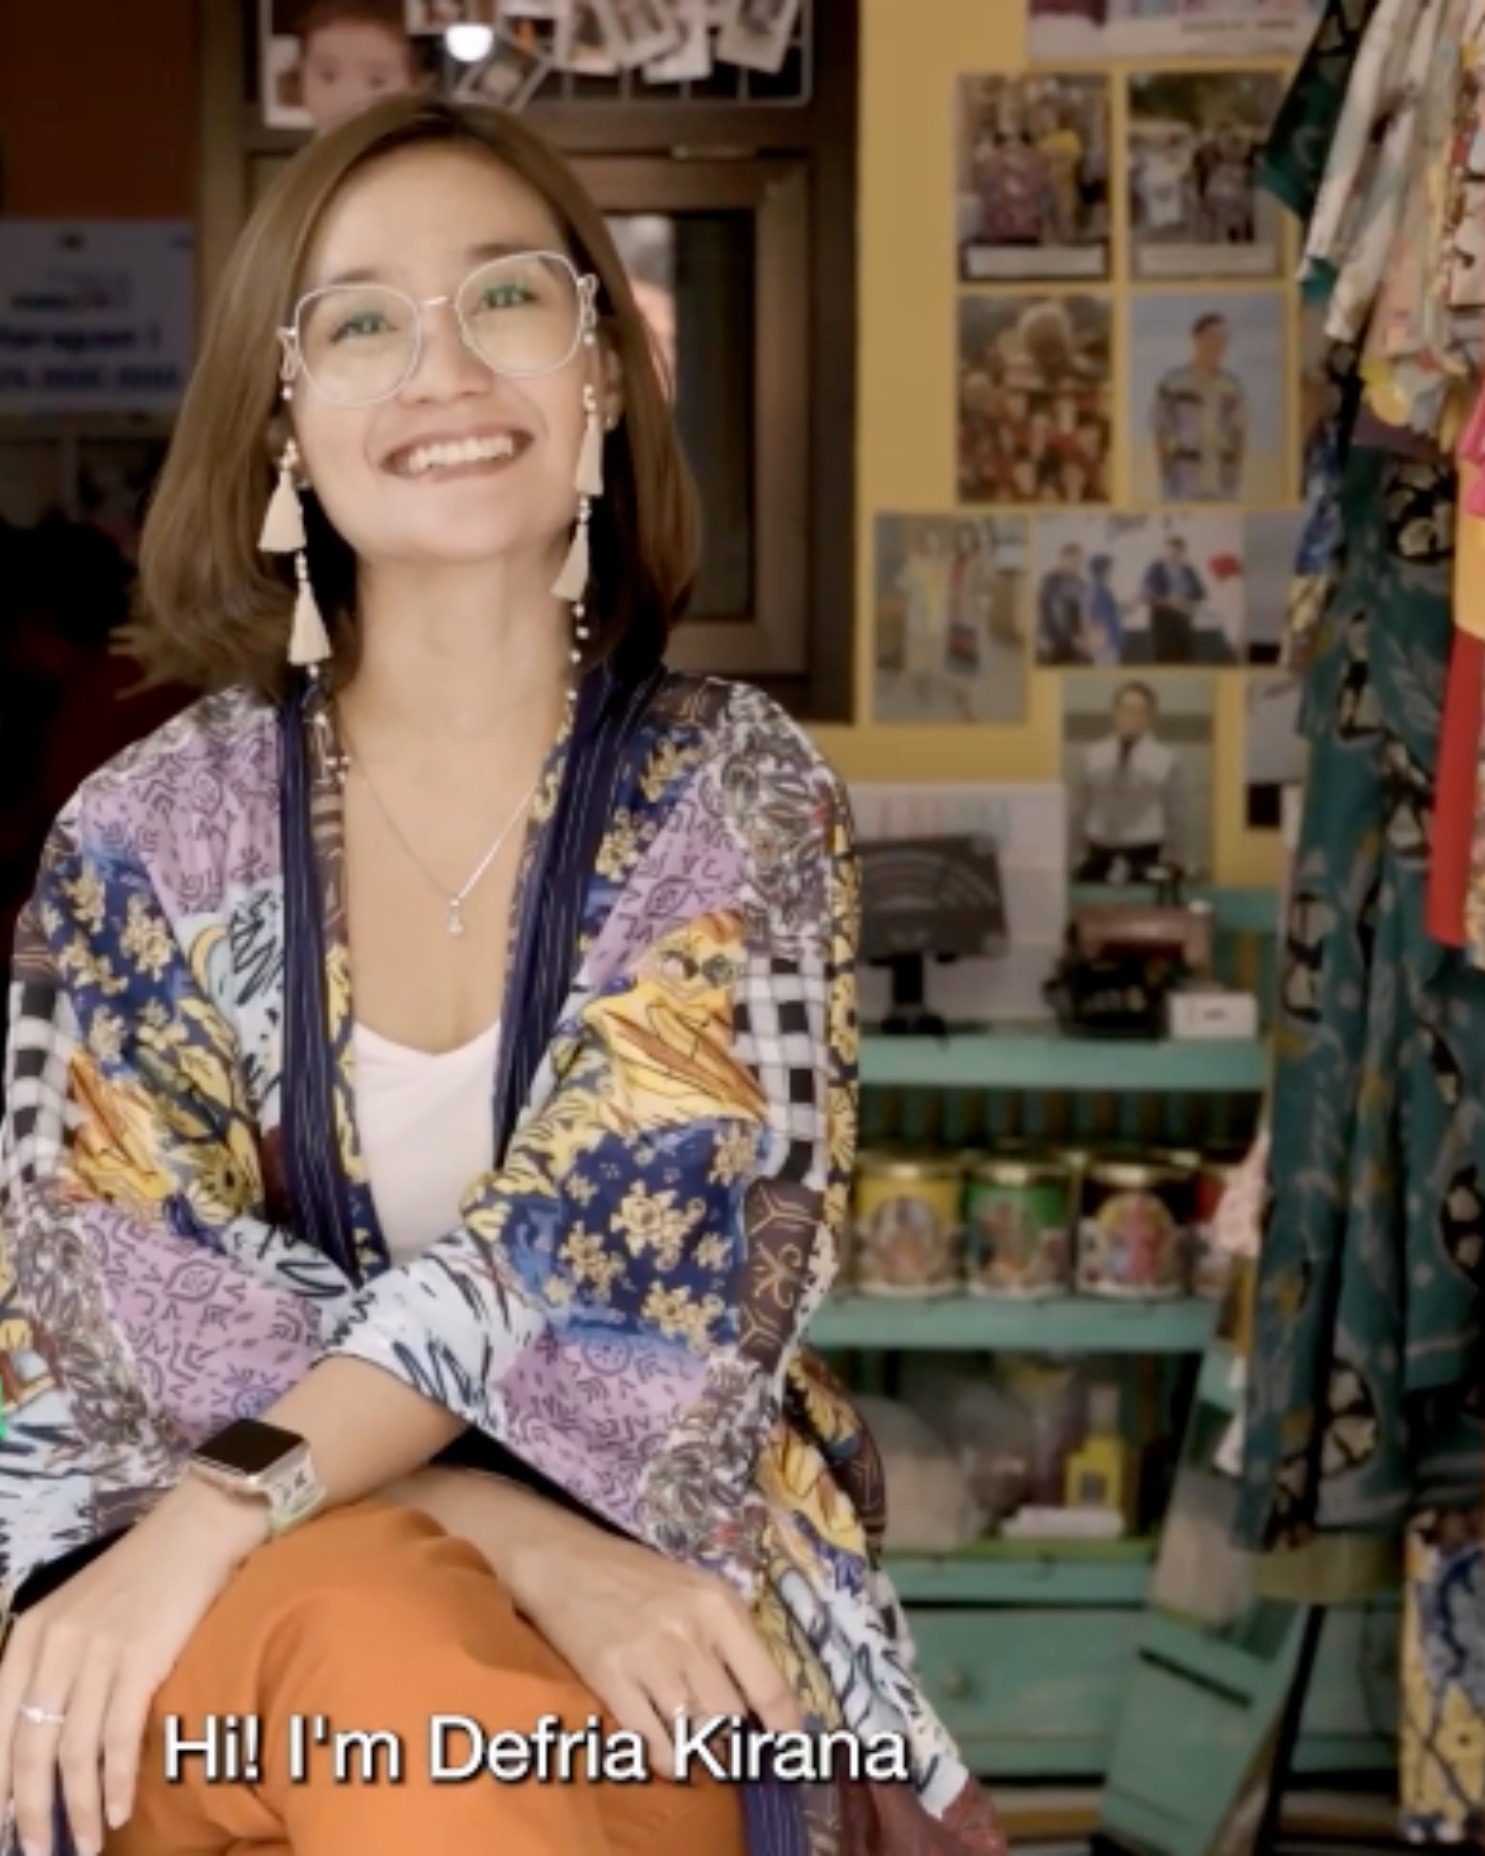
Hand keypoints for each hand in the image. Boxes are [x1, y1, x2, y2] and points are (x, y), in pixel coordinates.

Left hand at [0, 1478, 264, 1854]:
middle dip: (28, 1812)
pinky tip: (117, 1811)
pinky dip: (115, 1783)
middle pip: (30, 1748)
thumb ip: (52, 1667)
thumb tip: (43, 1746)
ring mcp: (99, 1651)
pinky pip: (119, 1737)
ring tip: (83, 1845)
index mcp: (31, 1634)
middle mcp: (56, 1645)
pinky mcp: (142, 1657)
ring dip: (76, 1809)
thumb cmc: (139, 1575)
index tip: (1, 1827)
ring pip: (74, 1751)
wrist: (196, 1529)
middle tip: (34, 1853)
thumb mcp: (76, 1613)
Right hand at [390, 1468, 801, 1779]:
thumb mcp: (696, 1590)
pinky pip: (652, 1742)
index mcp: (719, 1607)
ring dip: (701, 1752)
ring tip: (698, 1749)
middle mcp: (689, 1633)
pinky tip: (667, 1755)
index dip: (787, 1727)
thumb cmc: (637, 1576)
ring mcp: (649, 1658)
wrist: (565, 1561)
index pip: (769, 1684)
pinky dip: (666, 1759)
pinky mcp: (611, 1679)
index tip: (792, 1751)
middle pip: (730, 1717)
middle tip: (728, 1744)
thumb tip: (761, 1701)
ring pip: (696, 1735)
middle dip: (733, 1739)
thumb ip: (729, 1637)